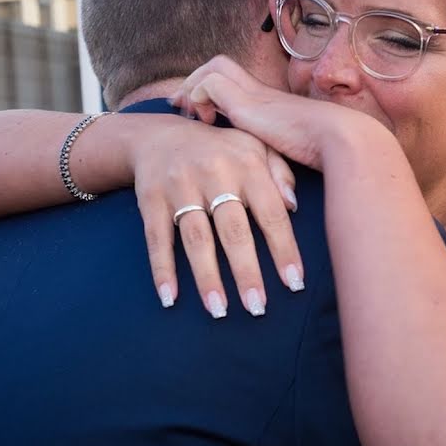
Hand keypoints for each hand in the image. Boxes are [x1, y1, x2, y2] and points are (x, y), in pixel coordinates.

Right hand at [127, 115, 303, 317]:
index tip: (294, 283)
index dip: (283, 248)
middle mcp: (214, 174)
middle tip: (257, 307)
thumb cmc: (220, 149)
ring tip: (219, 311)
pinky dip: (162, 269)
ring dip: (207, 277)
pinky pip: (157, 238)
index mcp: (246, 163)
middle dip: (246, 271)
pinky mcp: (151, 198)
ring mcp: (180, 186)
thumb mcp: (254, 146)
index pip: (270, 212)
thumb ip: (279, 172)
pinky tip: (170, 298)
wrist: (158, 134)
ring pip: (196, 237)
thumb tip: (294, 207)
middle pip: (232, 229)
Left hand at [171, 55, 370, 169]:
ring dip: (194, 88)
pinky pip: (210, 85)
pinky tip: (208, 123)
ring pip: (212, 69)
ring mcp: (254, 93)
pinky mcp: (247, 102)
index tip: (196, 114)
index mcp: (268, 102)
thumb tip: (280, 194)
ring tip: (191, 114)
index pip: (231, 81)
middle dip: (195, 81)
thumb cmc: (324, 155)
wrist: (339, 141)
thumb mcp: (290, 154)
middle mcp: (259, 91)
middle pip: (218, 64)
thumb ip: (275, 158)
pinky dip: (201, 99)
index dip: (209, 92)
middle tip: (182, 106)